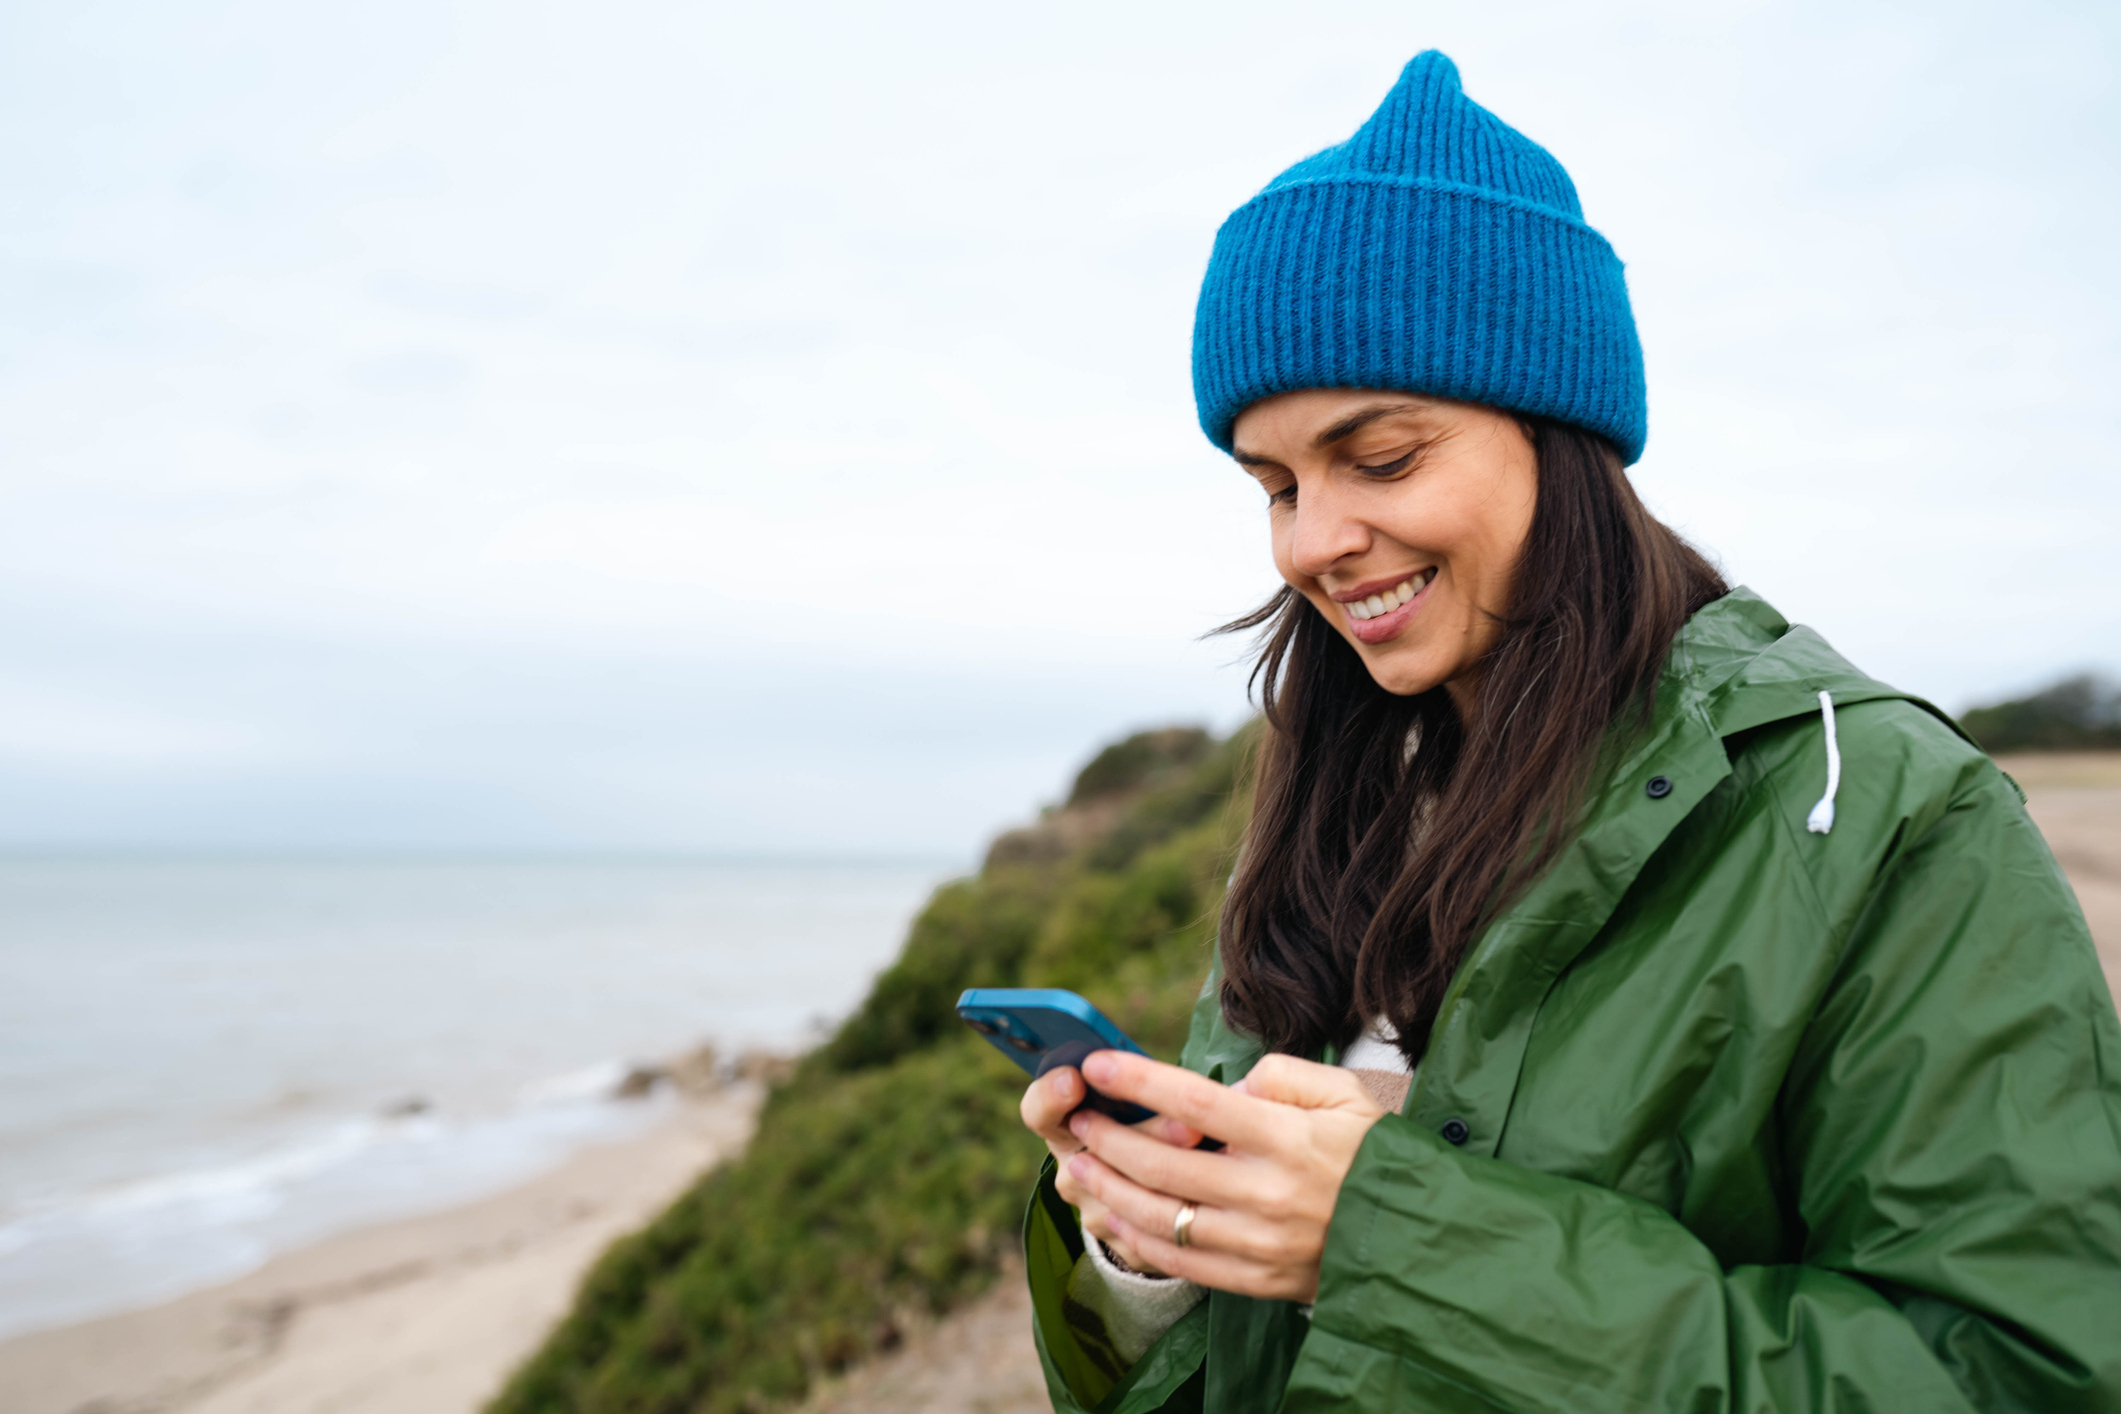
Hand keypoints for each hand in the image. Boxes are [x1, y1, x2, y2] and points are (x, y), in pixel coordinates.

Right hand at [1019, 1065, 1204, 1273]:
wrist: (1148, 1193)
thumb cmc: (1141, 1125)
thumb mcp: (1131, 1098)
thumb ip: (1147, 1079)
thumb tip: (1208, 1065)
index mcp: (1065, 1127)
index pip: (1038, 1111)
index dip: (1050, 1094)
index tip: (1075, 1077)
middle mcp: (1073, 1174)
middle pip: (1099, 1153)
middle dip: (1150, 1134)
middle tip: (1190, 1124)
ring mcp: (1096, 1214)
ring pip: (1136, 1195)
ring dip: (1181, 1174)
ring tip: (1218, 1155)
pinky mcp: (1128, 1246)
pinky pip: (1160, 1229)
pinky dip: (1193, 1208)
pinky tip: (1226, 1195)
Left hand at [1063, 1051, 1384, 1302]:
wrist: (1415, 1238)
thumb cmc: (1373, 1155)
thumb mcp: (1344, 1095)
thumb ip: (1282, 1076)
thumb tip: (1228, 1086)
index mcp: (1288, 1139)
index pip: (1197, 1101)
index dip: (1140, 1081)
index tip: (1099, 1064)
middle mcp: (1268, 1193)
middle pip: (1164, 1163)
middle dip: (1109, 1138)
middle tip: (1080, 1118)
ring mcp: (1259, 1243)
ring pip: (1161, 1216)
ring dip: (1110, 1188)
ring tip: (1079, 1165)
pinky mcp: (1256, 1280)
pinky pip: (1181, 1262)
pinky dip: (1137, 1238)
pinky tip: (1111, 1215)